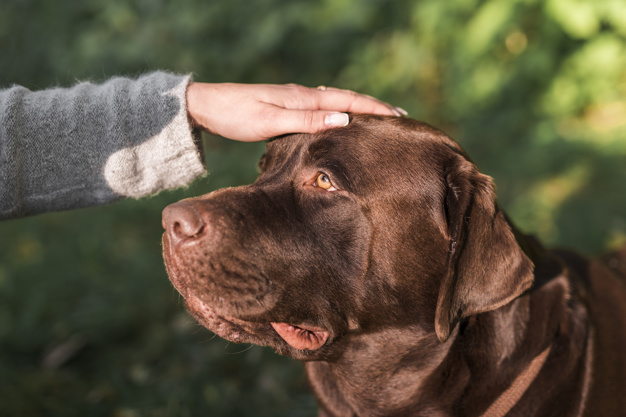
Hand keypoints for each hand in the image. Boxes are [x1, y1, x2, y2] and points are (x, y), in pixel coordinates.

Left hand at [186, 82, 405, 141]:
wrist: (207, 106)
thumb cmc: (235, 115)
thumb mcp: (270, 121)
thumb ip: (306, 121)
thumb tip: (344, 120)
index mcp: (303, 98)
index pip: (347, 101)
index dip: (374, 109)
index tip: (398, 117)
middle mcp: (302, 95)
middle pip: (346, 99)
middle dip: (373, 108)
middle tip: (398, 117)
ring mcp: (294, 100)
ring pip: (335, 103)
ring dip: (358, 109)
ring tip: (377, 118)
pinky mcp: (285, 106)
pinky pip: (322, 108)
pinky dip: (339, 112)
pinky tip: (340, 118)